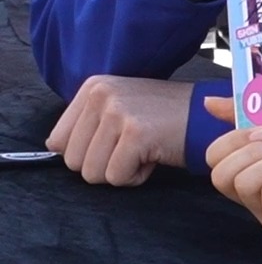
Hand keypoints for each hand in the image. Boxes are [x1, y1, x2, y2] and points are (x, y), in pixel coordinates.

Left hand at [46, 76, 192, 185]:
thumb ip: (85, 124)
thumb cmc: (161, 118)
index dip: (86, 153)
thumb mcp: (117, 108)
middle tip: (131, 146)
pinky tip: (152, 155)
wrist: (205, 115)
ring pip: (92, 174)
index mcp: (92, 86)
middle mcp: (101, 94)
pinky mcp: (135, 133)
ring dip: (120, 171)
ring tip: (141, 149)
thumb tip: (54, 147)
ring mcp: (118, 112)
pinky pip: (117, 177)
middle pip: (73, 162)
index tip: (113, 141)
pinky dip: (136, 176)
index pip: (58, 141)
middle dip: (103, 164)